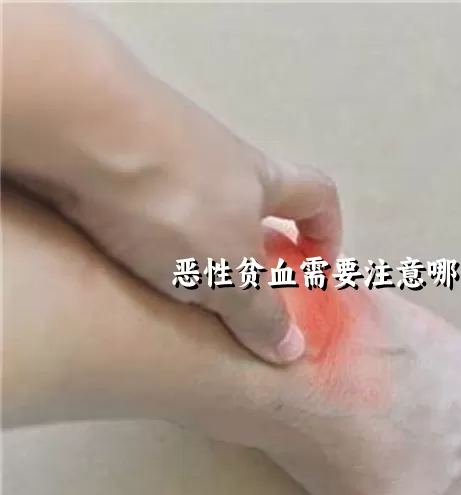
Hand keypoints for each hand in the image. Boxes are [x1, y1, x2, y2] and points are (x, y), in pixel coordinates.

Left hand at [1, 4, 340, 363]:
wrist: (81, 126)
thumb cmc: (175, 202)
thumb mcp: (227, 273)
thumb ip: (259, 312)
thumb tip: (292, 350)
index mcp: (261, 180)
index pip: (317, 195)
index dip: (326, 230)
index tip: (317, 267)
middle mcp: (219, 155)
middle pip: (252, 194)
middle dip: (252, 239)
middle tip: (237, 284)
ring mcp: (164, 143)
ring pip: (194, 195)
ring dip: (195, 233)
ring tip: (169, 277)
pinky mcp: (111, 145)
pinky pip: (142, 191)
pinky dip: (144, 221)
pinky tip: (120, 248)